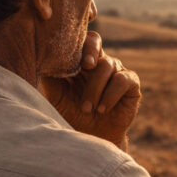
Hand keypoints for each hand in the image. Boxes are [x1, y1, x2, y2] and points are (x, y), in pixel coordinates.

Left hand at [40, 31, 140, 150]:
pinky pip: (122, 80)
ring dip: (95, 88)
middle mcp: (98, 60)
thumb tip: (45, 59)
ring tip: (86, 108)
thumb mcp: (56, 95)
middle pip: (94, 40)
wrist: (91, 136)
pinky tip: (101, 109)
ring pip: (106, 65)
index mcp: (79, 60)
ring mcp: (116, 70)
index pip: (77, 40)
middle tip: (86, 66)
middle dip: (90, 50)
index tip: (67, 54)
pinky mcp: (131, 83)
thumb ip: (51, 76)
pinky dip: (110, 95)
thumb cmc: (72, 113)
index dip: (74, 41)